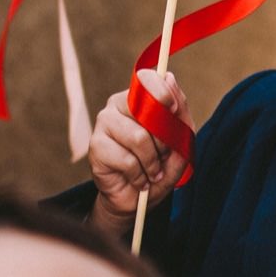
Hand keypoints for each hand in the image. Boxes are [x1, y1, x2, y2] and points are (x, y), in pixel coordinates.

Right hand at [86, 70, 188, 232]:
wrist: (137, 198)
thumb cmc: (159, 165)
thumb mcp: (179, 141)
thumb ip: (179, 112)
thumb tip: (170, 78)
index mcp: (138, 97)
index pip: (146, 79)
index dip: (163, 94)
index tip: (173, 111)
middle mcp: (117, 104)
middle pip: (146, 109)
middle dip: (164, 138)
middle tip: (164, 155)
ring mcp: (104, 123)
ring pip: (138, 137)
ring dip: (152, 161)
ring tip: (152, 172)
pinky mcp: (96, 146)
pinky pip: (126, 159)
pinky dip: (140, 175)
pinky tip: (139, 180)